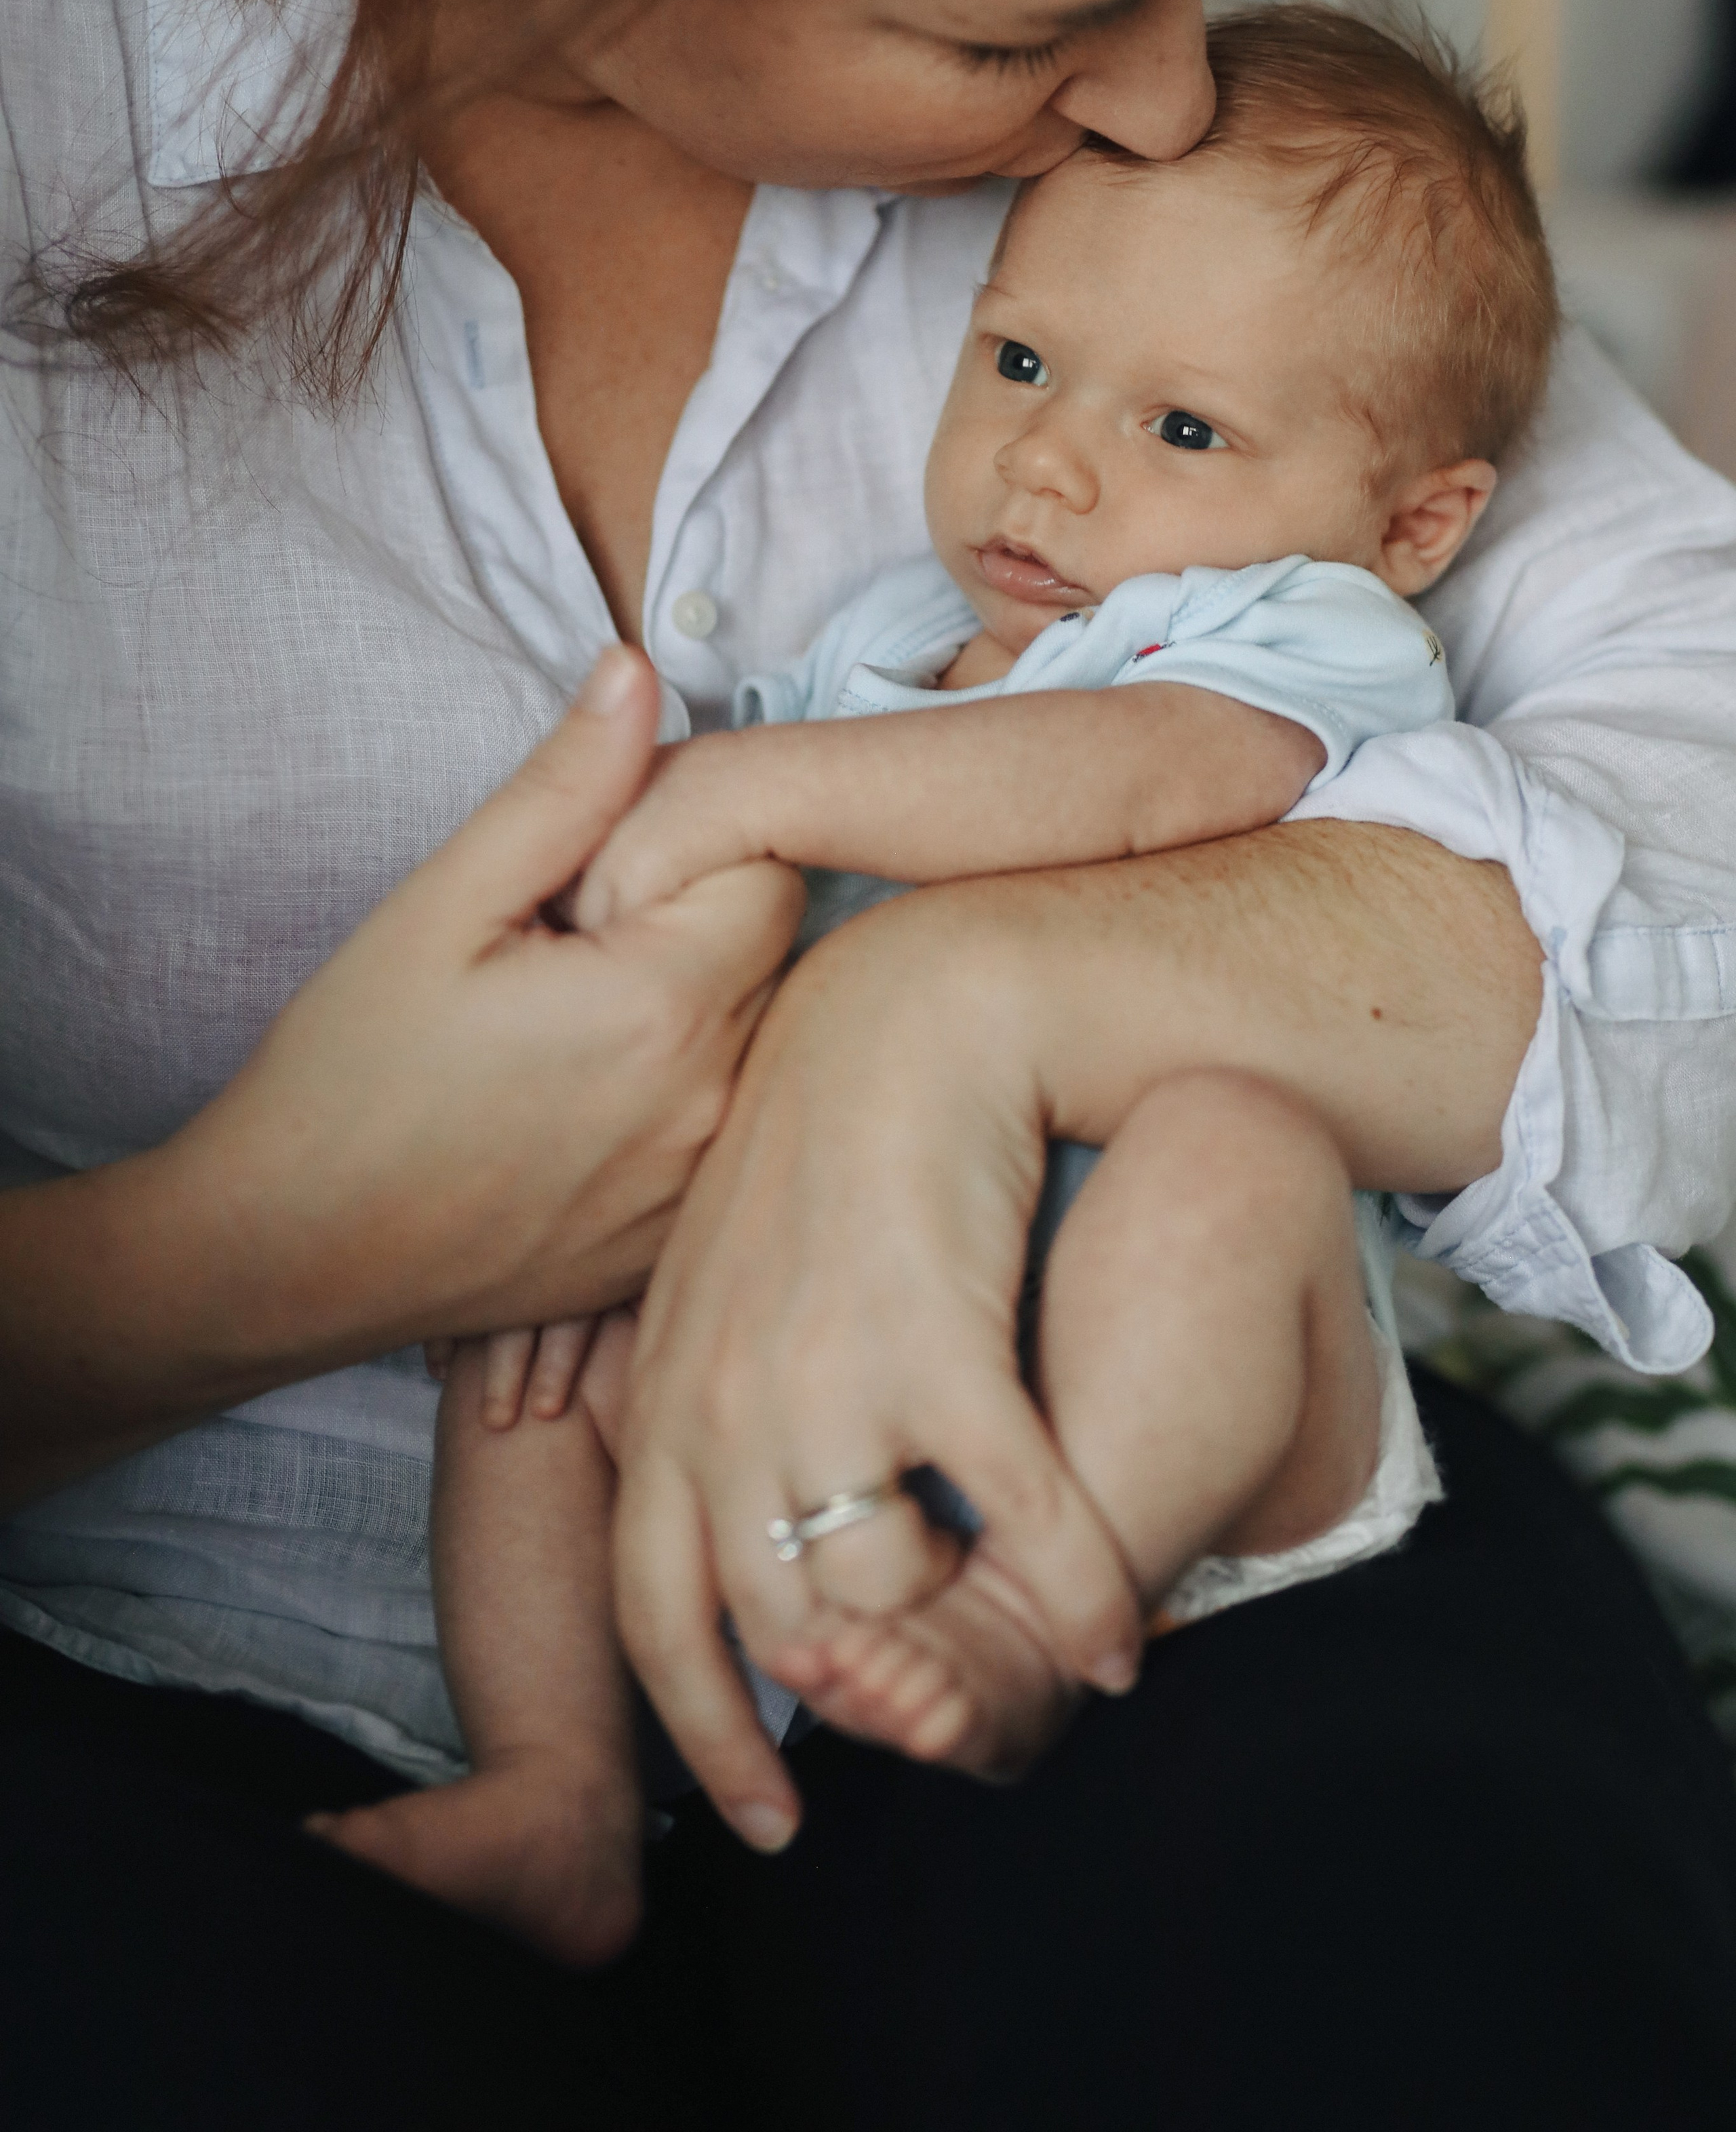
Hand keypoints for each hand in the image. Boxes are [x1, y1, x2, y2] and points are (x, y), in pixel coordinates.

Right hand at [21, 650, 803, 1438]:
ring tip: (577, 1021)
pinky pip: (731, 1120)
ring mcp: (705, 1181)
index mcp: (664, 1008)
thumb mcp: (440, 908)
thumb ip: (561, 789)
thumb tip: (639, 673)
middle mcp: (713, 1102)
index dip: (692, 839)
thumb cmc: (347, 1078)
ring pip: (764, 1032)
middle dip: (700, 913)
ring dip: (701, 1002)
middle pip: (780, 945)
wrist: (286, 1258)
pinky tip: (586, 1101)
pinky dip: (687, 1088)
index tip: (598, 869)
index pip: (770, 861)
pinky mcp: (683, 1234)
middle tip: (577, 940)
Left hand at [612, 894, 1144, 1853]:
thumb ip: (713, 1405)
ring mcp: (827, 1388)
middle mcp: (725, 1412)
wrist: (907, 1019)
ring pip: (889, 1596)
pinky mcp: (942, 1352)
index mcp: (669, 1400)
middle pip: (783, 1634)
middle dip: (868, 1689)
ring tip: (1016, 1609)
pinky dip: (1079, 1596)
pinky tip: (1116, 1639)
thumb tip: (738, 1515)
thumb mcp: (724, 1284)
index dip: (706, 1740)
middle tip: (935, 1704)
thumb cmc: (825, 1150)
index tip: (768, 1821)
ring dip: (967, 1625)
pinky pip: (1024, 1532)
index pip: (656, 1620)